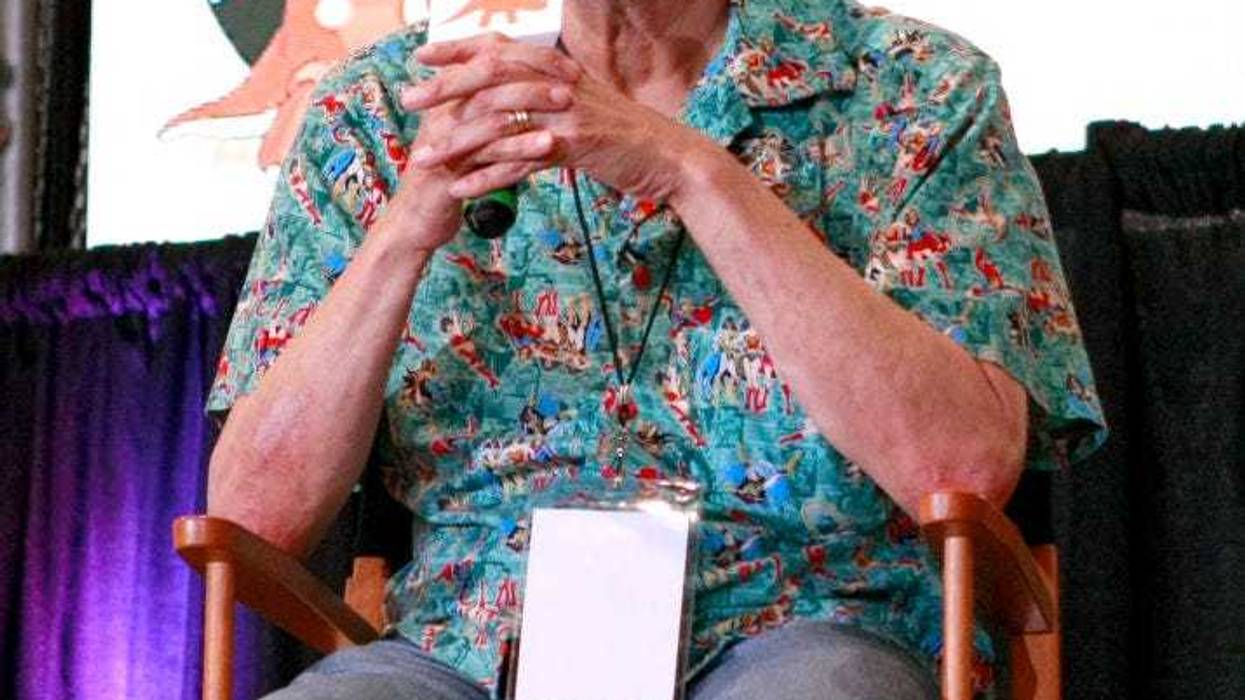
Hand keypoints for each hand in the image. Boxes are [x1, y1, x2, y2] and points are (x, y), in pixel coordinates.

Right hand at [384, 36, 580, 252]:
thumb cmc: (448, 182)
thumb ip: (488, 123)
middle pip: (489, 80)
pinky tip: (548, 146)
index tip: (563, 64)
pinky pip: (489, 152)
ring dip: (532, 106)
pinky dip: (521, 147)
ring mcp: (444, 139)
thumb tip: (526, 102)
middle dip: (532, 78)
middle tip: (570, 81)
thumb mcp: (468, 145)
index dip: (526, 61)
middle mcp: (443, 112)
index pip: (487, 64)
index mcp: (447, 101)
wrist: (417, 221)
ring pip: (491, 112)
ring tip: (566, 105)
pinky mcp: (448, 169)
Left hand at [407, 34, 716, 203]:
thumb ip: (551, 93)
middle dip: (444, 89)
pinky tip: (460, 189)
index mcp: (558, 68)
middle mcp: (558, 83)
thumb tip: (519, 91)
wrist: (670, 156)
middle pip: (490, 78)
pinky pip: (519, 162)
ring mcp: (566, 114)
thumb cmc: (626, 135)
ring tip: (423, 158)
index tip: (422, 57)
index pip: (500, 48)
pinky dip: (486, 178)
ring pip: (498, 123)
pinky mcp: (574, 147)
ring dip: (455, 142)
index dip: (458, 49)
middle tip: (409, 102)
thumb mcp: (587, 103)